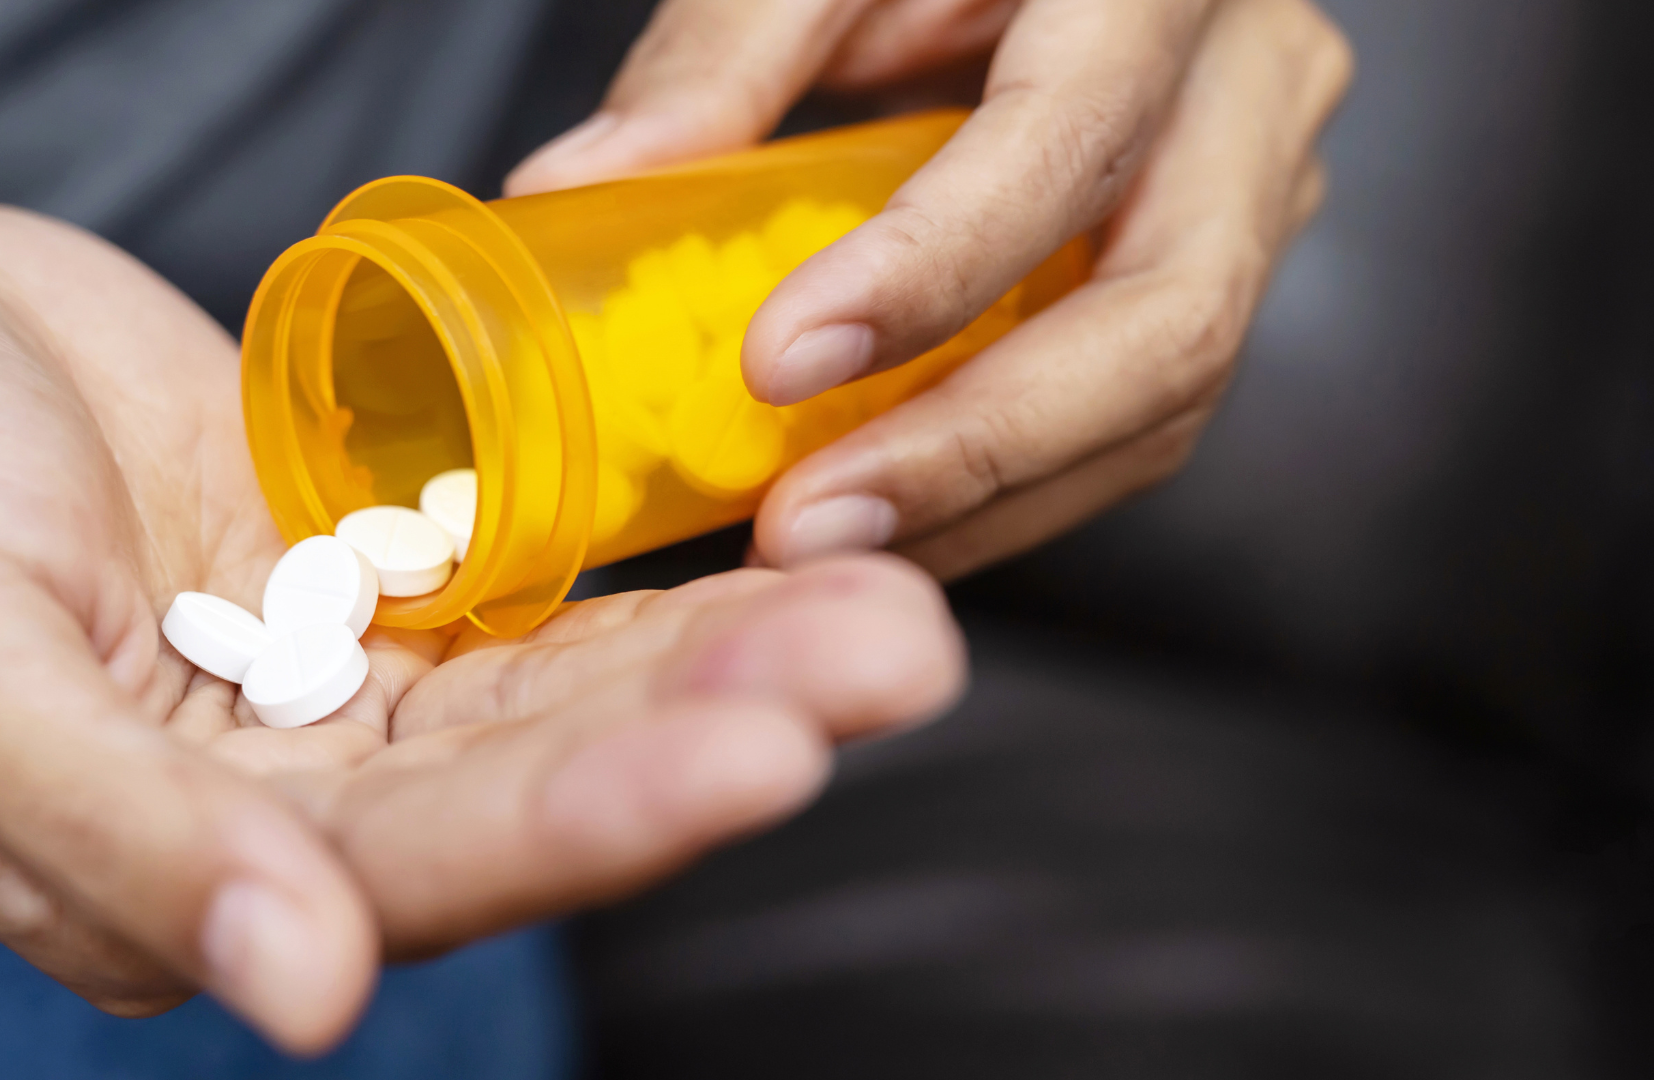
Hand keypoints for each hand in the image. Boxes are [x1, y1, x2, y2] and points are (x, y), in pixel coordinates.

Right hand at [0, 197, 962, 1052]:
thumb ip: (111, 837)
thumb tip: (300, 993)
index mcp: (165, 876)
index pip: (414, 872)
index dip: (589, 821)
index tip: (762, 758)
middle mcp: (284, 808)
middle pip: (531, 789)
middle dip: (714, 732)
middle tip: (890, 663)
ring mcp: (339, 696)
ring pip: (562, 702)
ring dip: (725, 665)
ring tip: (889, 623)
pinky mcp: (374, 590)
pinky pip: (537, 608)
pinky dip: (655, 600)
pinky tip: (783, 579)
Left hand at [507, 0, 1350, 577]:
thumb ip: (725, 51)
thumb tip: (581, 188)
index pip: (1065, 143)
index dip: (928, 271)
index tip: (779, 361)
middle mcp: (1246, 88)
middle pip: (1164, 322)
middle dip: (971, 451)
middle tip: (807, 522)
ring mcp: (1258, 186)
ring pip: (1162, 399)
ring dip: (986, 498)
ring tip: (827, 539)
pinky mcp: (1225, 259)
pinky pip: (1138, 413)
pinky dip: (1013, 486)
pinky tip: (899, 515)